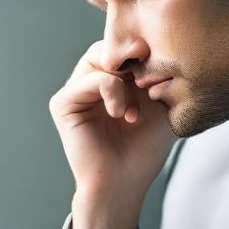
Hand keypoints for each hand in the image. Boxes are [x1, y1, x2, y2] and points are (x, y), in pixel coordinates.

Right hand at [49, 40, 174, 228]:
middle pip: (110, 46)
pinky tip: (122, 115)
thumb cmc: (145, 149)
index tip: (164, 69)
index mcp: (112, 80)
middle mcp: (90, 82)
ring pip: (100, 58)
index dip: (145, 51)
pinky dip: (112, 91)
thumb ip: (159, 75)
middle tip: (151, 82)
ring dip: (125, 80)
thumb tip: (160, 46)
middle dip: (134, 61)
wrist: (125, 183)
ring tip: (135, 111)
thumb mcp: (162, 105)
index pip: (124, 47)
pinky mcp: (63, 103)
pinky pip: (90, 79)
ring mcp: (75, 91)